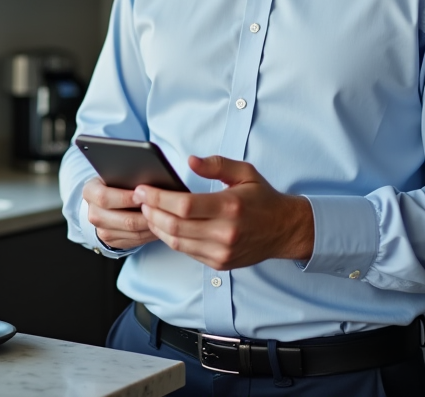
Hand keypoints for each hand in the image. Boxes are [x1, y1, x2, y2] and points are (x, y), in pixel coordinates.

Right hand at [83, 177, 158, 249]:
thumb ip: (126, 177)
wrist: (104, 202)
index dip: (126, 198)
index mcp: (90, 192)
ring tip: (165, 217)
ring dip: (152, 225)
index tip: (144, 194)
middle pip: (124, 219)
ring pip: (133, 232)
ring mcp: (102, 231)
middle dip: (146, 215)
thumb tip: (148, 182)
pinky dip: (151, 234)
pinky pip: (136, 241)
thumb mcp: (114, 175)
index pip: (105, 197)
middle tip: (161, 208)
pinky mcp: (112, 242)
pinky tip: (160, 226)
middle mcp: (93, 213)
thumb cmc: (115, 184)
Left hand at [133, 155, 314, 269]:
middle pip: (175, 226)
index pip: (184, 205)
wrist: (284, 230)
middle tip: (140, 199)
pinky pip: (186, 252)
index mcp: (230, 207)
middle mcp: (225, 232)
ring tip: (148, 211)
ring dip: (157, 226)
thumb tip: (190, 160)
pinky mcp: (219, 263)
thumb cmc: (262, 198)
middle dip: (151, 211)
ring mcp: (222, 251)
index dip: (158, 198)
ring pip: (177, 242)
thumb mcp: (245, 172)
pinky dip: (171, 239)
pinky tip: (164, 226)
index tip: (143, 189)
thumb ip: (216, 164)